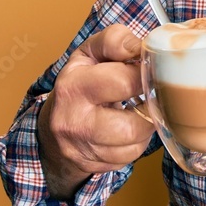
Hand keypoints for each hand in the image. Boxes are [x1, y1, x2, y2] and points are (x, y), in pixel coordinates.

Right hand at [37, 24, 154, 199]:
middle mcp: (75, 121)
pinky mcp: (94, 164)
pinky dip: (137, 142)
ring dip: (146, 126)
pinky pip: (131, 156)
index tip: (153, 70)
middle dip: (150, 107)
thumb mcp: (89, 53)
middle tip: (152, 93)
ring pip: (135, 142)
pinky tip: (130, 129)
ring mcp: (84, 147)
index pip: (122, 81)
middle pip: (131, 124)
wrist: (53, 127)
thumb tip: (141, 46)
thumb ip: (115, 41)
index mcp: (74, 86)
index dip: (146, 74)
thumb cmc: (80, 83)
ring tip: (141, 110)